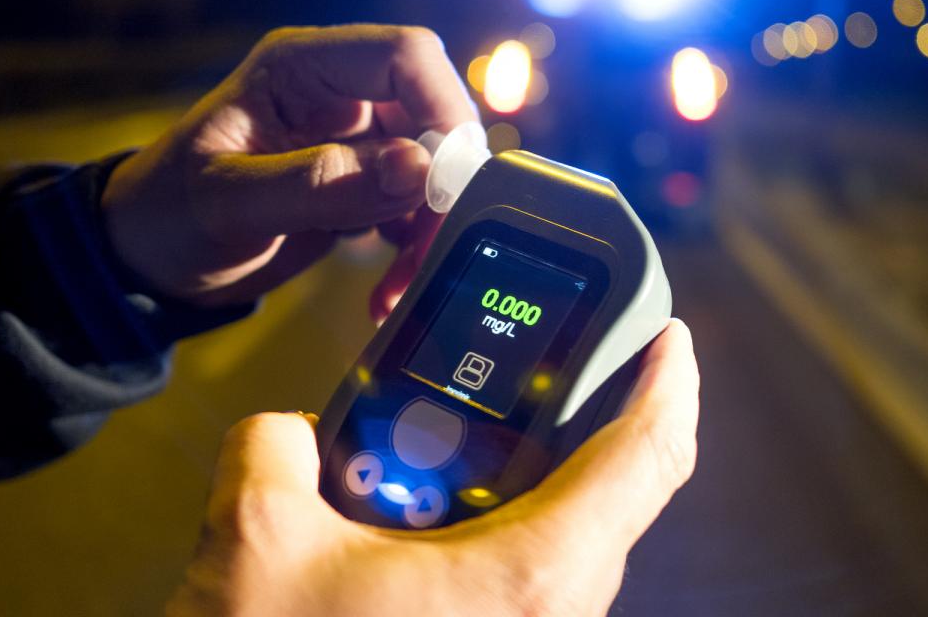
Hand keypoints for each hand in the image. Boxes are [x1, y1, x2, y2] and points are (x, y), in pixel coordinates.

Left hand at [101, 25, 476, 309]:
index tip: (449, 181)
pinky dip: (416, 251)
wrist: (151, 260)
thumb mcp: (229, 202)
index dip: (443, 107)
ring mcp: (357, 141)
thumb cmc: (166, 214)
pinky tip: (387, 290)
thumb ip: (319, 183)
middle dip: (443, 186)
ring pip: (436, 169)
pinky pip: (418, 209)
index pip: (407, 55)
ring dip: (432, 229)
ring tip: (399, 284)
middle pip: (435, 115)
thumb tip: (420, 168)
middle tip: (429, 248)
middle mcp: (340, 94)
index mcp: (303, 67)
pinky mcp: (365, 185)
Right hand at [167, 319, 698, 616]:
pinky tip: (422, 514)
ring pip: (567, 533)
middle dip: (581, 418)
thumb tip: (288, 437)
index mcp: (533, 573)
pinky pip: (529, 571)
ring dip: (524, 475)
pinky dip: (495, 524)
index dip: (673, 384)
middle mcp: (559, 612)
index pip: (648, 458)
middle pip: (613, 489)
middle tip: (539, 370)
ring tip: (451, 439)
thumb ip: (275, 450)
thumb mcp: (254, 542)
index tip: (671, 338)